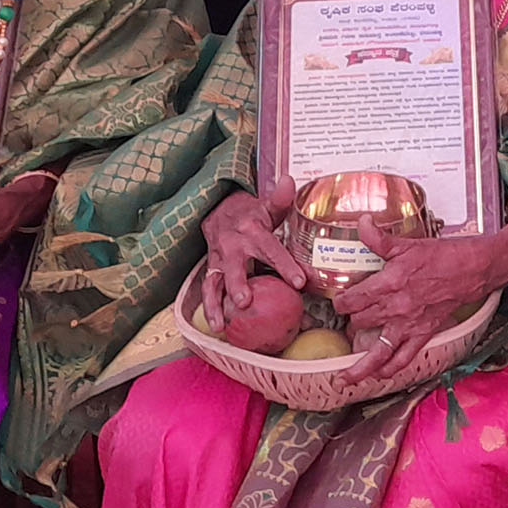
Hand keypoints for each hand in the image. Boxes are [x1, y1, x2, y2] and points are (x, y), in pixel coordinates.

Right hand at [199, 185, 308, 331]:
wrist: (217, 210)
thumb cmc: (251, 213)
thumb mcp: (266, 205)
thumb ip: (280, 199)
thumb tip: (291, 181)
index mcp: (253, 231)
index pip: (271, 250)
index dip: (285, 265)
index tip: (300, 283)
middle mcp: (233, 246)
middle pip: (235, 267)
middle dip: (238, 285)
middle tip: (244, 302)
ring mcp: (219, 260)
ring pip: (215, 282)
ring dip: (216, 303)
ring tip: (221, 325)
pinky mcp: (210, 270)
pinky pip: (207, 290)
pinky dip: (209, 308)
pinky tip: (215, 325)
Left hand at [332, 215, 507, 391]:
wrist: (473, 269)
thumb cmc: (442, 255)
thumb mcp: (407, 244)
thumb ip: (379, 238)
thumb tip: (361, 223)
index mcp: (389, 284)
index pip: (352, 300)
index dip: (339, 303)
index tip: (338, 301)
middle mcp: (396, 308)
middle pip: (359, 323)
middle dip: (349, 322)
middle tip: (348, 319)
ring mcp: (409, 325)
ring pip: (377, 353)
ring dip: (359, 368)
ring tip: (343, 379)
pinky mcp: (423, 334)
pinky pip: (403, 358)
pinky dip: (390, 370)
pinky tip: (379, 375)